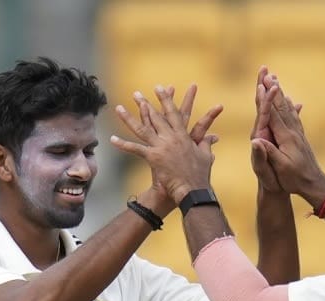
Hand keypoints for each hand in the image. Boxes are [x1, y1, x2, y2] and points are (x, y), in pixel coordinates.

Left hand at [111, 85, 221, 203]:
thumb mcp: (205, 156)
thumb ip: (206, 144)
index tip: (160, 88)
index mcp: (183, 136)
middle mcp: (171, 138)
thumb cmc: (200, 175)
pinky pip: (135, 149)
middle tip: (136, 93)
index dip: (166, 99)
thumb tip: (212, 137)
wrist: (193, 189)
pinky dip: (123, 144)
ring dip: (129, 118)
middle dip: (145, 103)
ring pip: (142, 128)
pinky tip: (112, 139)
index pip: (173, 113)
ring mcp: (162, 147)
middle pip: (155, 117)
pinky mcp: (154, 157)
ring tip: (119, 108)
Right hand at [254, 81, 324, 199]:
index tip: (260, 82)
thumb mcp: (281, 168)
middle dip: (272, 88)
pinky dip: (292, 107)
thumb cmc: (295, 179)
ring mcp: (298, 134)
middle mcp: (292, 132)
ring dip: (281, 93)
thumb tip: (256, 140)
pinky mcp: (300, 138)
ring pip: (288, 108)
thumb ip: (269, 153)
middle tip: (266, 71)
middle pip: (281, 105)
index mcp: (286, 137)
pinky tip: (293, 101)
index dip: (266, 97)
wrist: (315, 185)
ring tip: (275, 80)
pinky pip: (295, 118)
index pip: (273, 113)